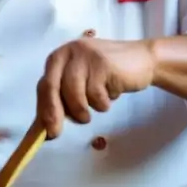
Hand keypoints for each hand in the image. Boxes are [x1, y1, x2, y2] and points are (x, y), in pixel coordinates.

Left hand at [36, 38, 156, 137]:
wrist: (143, 60)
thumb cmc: (108, 75)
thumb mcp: (81, 82)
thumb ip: (62, 97)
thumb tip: (46, 126)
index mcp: (59, 57)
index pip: (44, 86)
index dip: (43, 110)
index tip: (43, 132)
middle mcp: (68, 53)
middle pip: (52, 88)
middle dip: (53, 114)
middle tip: (55, 133)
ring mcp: (85, 56)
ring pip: (75, 97)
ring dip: (86, 110)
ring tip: (99, 102)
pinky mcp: (103, 64)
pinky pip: (96, 97)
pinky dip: (104, 102)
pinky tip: (111, 91)